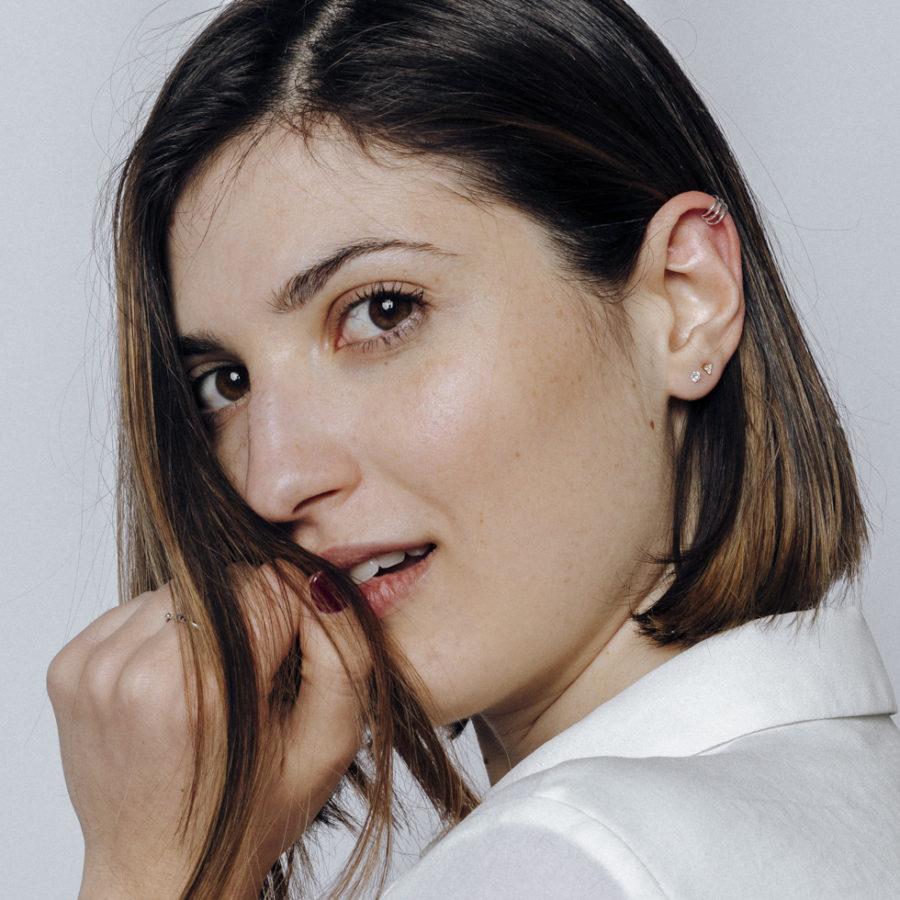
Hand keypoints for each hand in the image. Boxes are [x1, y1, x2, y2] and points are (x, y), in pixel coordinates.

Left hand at [46, 565, 370, 897]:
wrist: (160, 873)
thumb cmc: (249, 815)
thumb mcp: (326, 743)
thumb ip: (342, 652)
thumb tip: (320, 580)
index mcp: (201, 694)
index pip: (269, 586)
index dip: (294, 616)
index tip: (289, 659)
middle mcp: (133, 674)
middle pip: (222, 584)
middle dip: (249, 616)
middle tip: (251, 679)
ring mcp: (92, 669)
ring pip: (178, 590)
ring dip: (205, 621)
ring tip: (211, 684)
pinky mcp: (67, 666)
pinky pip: (136, 608)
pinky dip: (163, 631)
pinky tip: (174, 682)